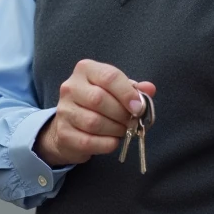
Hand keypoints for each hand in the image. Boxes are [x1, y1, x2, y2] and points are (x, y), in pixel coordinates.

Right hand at [34, 60, 156, 167]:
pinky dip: (107, 143)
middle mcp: (70, 87)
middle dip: (121, 113)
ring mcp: (64, 110)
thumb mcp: (115, 90)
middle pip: (99, 99)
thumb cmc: (97, 104)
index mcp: (85, 70)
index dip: (127, 93)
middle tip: (131, 121)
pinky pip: (89, 141)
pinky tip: (112, 140)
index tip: (139, 107)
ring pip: (93, 122)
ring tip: (122, 129)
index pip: (109, 76)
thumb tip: (149, 89)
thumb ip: (133, 89)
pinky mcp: (63, 133)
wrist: (70, 125)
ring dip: (115, 129)